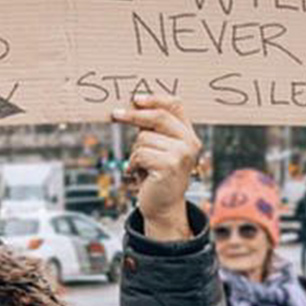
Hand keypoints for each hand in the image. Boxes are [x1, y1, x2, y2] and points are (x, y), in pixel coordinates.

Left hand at [111, 96, 200, 241]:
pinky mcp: (170, 165)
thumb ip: (153, 129)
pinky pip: (140, 154)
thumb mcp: (159, 149)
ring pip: (143, 138)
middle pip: (158, 117)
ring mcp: (182, 154)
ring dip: (134, 152)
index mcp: (188, 134)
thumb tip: (133, 106)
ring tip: (141, 166)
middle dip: (133, 115)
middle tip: (115, 114)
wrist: (163, 207)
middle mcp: (190, 142)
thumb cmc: (157, 177)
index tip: (135, 98)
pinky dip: (133, 164)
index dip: (155, 98)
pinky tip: (139, 174)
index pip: (175, 105)